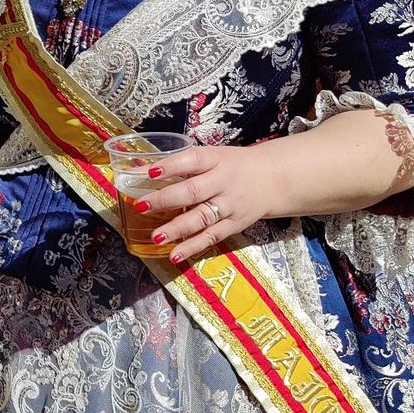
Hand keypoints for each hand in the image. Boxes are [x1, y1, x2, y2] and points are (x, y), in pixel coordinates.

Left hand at [136, 145, 282, 265]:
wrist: (273, 179)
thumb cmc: (233, 165)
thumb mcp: (213, 157)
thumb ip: (182, 165)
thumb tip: (140, 172)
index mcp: (215, 159)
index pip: (191, 160)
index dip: (171, 166)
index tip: (149, 173)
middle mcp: (223, 182)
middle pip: (193, 191)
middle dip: (165, 200)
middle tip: (141, 206)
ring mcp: (229, 206)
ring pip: (201, 218)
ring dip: (176, 229)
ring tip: (156, 236)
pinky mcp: (234, 225)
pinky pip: (211, 237)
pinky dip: (193, 247)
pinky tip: (175, 255)